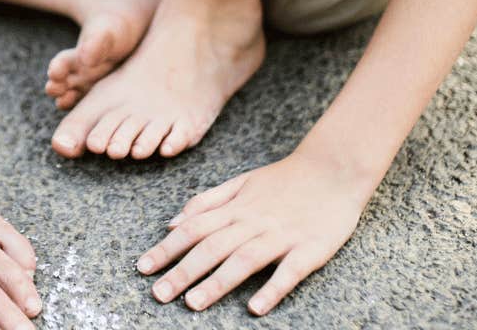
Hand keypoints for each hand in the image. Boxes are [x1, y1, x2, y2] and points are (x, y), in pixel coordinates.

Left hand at [136, 149, 370, 315]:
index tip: (143, 267)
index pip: (194, 227)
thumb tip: (172, 221)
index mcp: (236, 207)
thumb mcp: (242, 182)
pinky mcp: (309, 249)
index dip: (167, 247)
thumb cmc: (284, 179)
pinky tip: (255, 307)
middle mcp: (253, 221)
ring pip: (244, 259)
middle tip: (159, 294)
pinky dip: (272, 288)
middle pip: (213, 247)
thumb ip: (207, 201)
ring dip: (217, 282)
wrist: (332, 168)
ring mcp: (281, 235)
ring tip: (194, 303)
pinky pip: (288, 271)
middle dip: (183, 271)